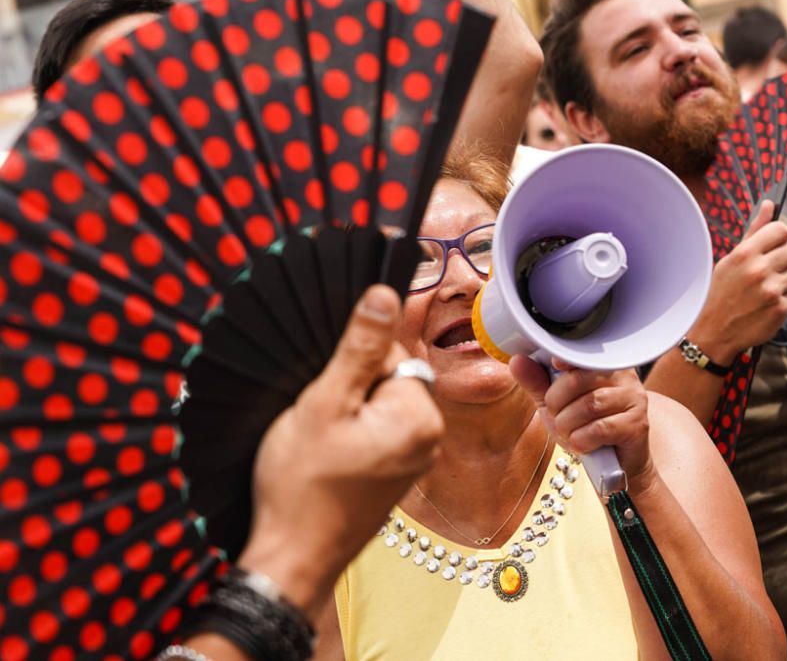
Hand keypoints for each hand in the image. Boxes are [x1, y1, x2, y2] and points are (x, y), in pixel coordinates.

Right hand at [237, 285, 443, 622]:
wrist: (292, 557)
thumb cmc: (302, 487)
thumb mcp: (324, 403)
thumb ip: (358, 347)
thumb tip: (383, 294)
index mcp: (420, 418)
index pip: (395, 354)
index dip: (352, 362)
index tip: (325, 387)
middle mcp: (429, 439)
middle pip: (389, 379)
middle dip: (350, 386)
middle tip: (317, 417)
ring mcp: (414, 461)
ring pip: (378, 406)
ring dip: (346, 411)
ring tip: (318, 439)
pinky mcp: (394, 476)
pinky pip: (376, 433)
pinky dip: (350, 434)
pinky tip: (325, 455)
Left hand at [509, 356, 653, 490]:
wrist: (613, 466)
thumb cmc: (586, 428)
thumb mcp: (555, 404)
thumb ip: (537, 382)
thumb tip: (517, 361)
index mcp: (604, 364)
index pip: (579, 354)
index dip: (562, 362)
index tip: (554, 367)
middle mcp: (624, 377)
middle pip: (578, 380)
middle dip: (556, 403)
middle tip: (558, 417)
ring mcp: (634, 400)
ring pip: (588, 405)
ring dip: (568, 424)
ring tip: (570, 432)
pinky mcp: (637, 425)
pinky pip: (600, 428)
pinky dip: (583, 440)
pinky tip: (584, 444)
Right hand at [688, 200, 786, 364]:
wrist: (713, 333)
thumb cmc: (720, 292)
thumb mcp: (730, 260)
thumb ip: (754, 231)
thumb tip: (770, 204)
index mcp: (745, 254)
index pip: (781, 230)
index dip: (778, 238)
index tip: (771, 246)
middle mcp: (759, 270)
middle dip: (782, 259)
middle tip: (765, 270)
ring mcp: (772, 291)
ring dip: (784, 279)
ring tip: (764, 288)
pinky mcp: (781, 309)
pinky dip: (784, 298)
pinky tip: (766, 303)